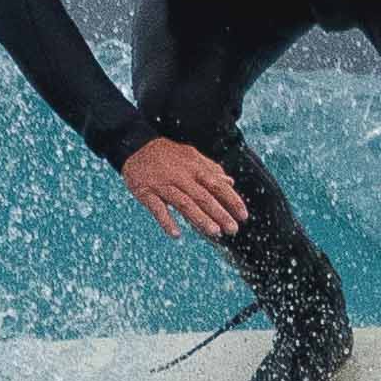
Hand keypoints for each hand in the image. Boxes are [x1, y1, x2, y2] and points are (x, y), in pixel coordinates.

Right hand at [118, 136, 246, 237]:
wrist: (136, 146)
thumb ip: (211, 170)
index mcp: (195, 168)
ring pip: (184, 203)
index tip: (244, 216)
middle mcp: (182, 177)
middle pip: (204, 196)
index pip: (218, 185)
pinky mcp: (146, 192)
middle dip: (220, 214)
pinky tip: (176, 234)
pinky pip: (157, 208)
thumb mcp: (192, 157)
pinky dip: (166, 221)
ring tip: (214, 232)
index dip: (232, 200)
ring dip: (200, 219)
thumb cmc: (168, 155)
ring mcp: (164, 185)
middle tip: (233, 230)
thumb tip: (231, 182)